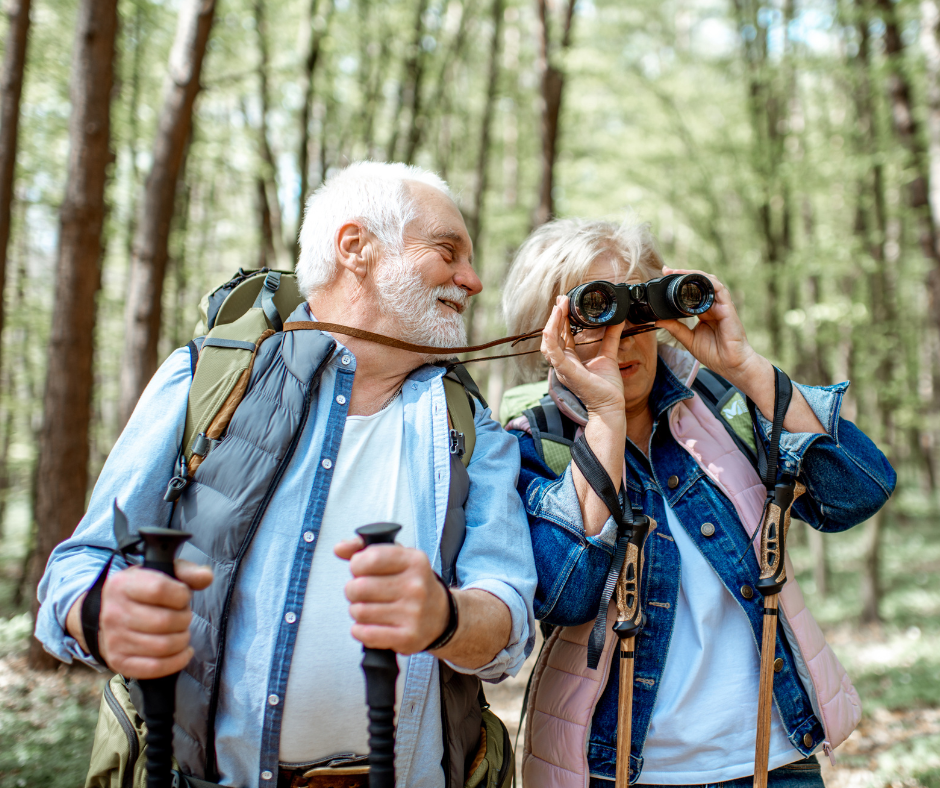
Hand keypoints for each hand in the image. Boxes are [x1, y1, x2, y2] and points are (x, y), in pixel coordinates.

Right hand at [95, 559, 212, 677]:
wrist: (114, 614)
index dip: (181, 595)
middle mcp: (114, 612)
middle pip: (164, 621)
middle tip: (184, 617)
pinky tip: (183, 652)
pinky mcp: (119, 661)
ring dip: (182, 640)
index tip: (183, 597)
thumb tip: (206, 577)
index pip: (159, 589)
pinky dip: (177, 662)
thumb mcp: (165, 573)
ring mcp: (114, 639)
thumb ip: (188, 572)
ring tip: (182, 632)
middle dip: (185, 619)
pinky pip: (155, 667)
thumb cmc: (146, 591)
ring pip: (162, 646)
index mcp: (123, 585)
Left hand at [335, 537, 449, 653]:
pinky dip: (359, 630)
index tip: (360, 570)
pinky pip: (366, 633)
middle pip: (359, 587)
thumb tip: (339, 548)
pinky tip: (369, 625)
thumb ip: (365, 548)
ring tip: (369, 608)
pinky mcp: (407, 637)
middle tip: (362, 593)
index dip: (356, 565)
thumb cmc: (412, 584)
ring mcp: (413, 613)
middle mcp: (416, 586)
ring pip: (359, 611)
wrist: (441, 616)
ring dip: (357, 611)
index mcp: (414, 561)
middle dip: (353, 590)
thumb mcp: (397, 558)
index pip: (369, 558)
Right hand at [541, 296, 625, 417]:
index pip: (561, 334)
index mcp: (570, 359)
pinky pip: (552, 352)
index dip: (561, 318)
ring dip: (551, 323)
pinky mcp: (565, 371)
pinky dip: (551, 337)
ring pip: (549, 341)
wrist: (611, 406)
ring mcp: (562, 367)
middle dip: (555, 316)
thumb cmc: (607, 387)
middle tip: (561, 299)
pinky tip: (553, 325)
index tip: (565, 302)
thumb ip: (611, 337)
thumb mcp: (608, 355)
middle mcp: (562, 363)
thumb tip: (618, 319)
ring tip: (559, 306)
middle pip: (552, 335)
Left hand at [654, 267, 762, 386]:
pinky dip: (708, 282)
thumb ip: (675, 328)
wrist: (731, 365)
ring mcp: (721, 306)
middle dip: (684, 274)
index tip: (665, 277)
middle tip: (667, 270)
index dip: (679, 284)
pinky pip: (719, 289)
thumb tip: (657, 320)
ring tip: (677, 271)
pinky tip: (696, 279)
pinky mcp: (728, 308)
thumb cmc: (714, 354)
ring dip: (693, 274)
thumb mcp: (689, 339)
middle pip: (699, 283)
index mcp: (704, 312)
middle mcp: (713, 306)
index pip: (691, 293)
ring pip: (709, 282)